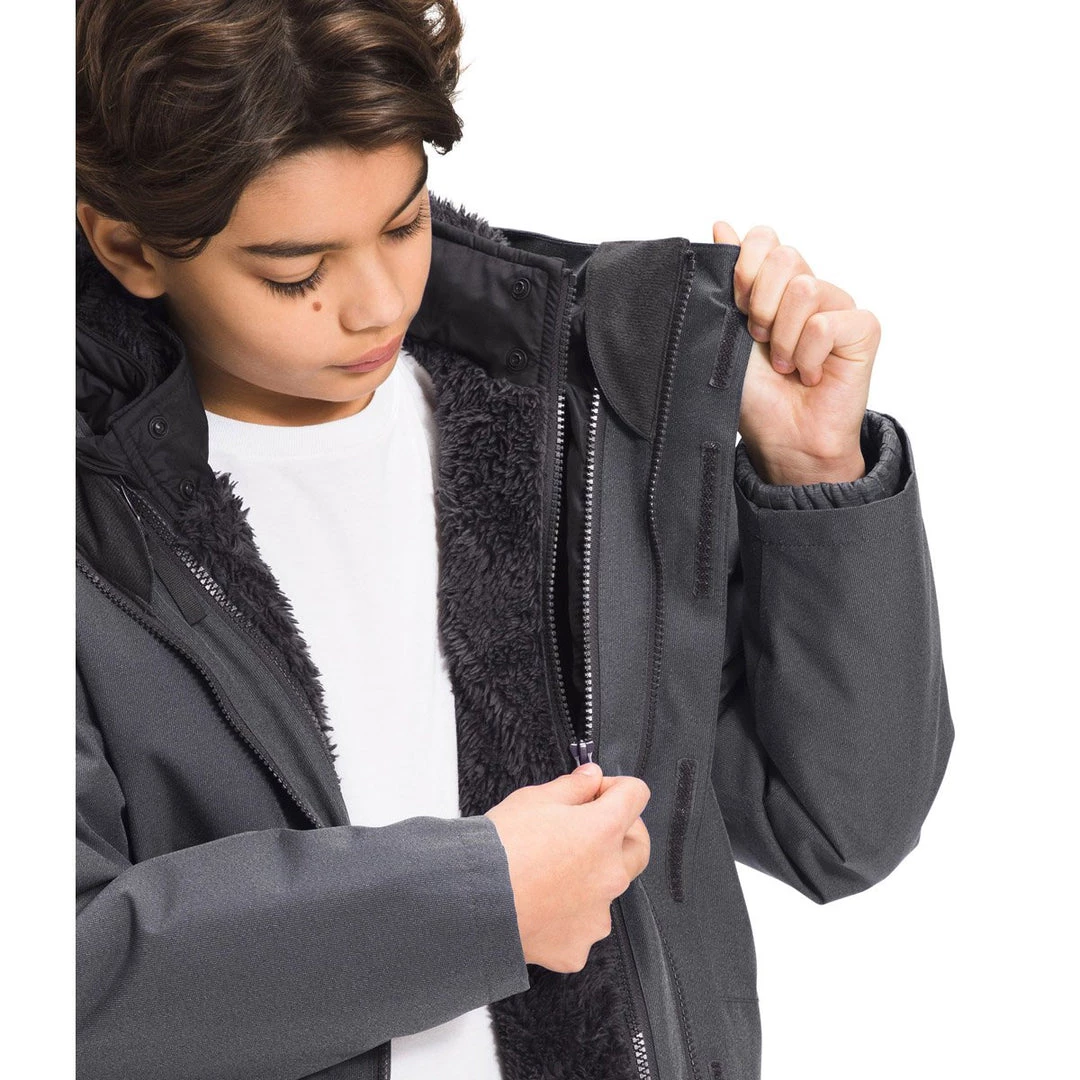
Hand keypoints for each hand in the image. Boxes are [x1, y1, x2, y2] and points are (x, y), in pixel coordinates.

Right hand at [484, 764, 650, 972]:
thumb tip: (591, 777)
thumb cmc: (497, 849)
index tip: (596, 792)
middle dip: (622, 833)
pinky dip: (568, 918)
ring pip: (608, 890)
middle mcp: (609, 874)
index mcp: (603, 830)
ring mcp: (597, 914)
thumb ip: (573, 786)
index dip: (615, 787)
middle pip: (638, 846)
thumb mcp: (533, 799)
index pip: (636, 795)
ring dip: (591, 878)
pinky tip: (542, 907)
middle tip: (590, 828)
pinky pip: (582, 927)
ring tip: (551, 874)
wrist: (470, 901)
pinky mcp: (578, 946)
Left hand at [712, 222, 880, 484]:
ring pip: (805, 290)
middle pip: (786, 257)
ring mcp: (838, 307)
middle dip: (762, 305)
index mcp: (775, 286)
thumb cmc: (754, 394)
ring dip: (785, 338)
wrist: (781, 438)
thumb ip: (727, 279)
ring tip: (786, 366)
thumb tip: (721, 224)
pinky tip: (811, 375)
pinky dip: (810, 355)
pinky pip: (828, 323)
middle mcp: (809, 290)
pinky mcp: (863, 329)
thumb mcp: (727, 332)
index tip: (739, 308)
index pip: (765, 239)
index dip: (746, 269)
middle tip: (761, 341)